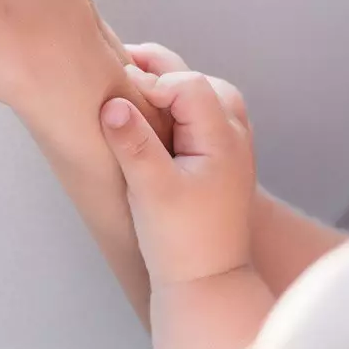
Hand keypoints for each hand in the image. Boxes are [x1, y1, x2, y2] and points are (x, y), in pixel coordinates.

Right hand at [101, 69, 255, 290]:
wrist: (209, 282)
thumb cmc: (181, 240)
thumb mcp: (151, 191)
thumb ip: (133, 144)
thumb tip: (113, 104)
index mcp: (222, 138)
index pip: (186, 85)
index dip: (149, 82)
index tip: (115, 97)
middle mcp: (234, 136)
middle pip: (199, 82)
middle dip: (160, 72)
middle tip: (120, 67)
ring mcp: (232, 148)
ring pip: (206, 97)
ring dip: (172, 88)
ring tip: (136, 87)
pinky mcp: (221, 162)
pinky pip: (204, 117)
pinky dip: (179, 108)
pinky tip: (154, 119)